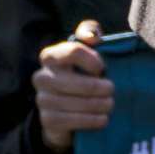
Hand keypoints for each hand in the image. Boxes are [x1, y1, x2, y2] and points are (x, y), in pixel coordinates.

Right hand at [33, 19, 115, 151]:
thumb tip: (92, 36)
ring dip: (99, 105)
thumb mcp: (86, 50)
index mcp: (50, 56)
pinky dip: (92, 120)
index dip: (92, 60)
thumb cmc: (81, 73)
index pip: (73, 51)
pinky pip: (73, 120)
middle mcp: (42, 77)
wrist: (64, 109)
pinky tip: (103, 119)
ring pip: (78, 103)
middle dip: (100, 88)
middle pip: (79, 83)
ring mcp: (42, 100)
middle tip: (112, 90)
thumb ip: (90, 33)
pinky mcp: (47, 120)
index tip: (102, 68)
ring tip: (110, 104)